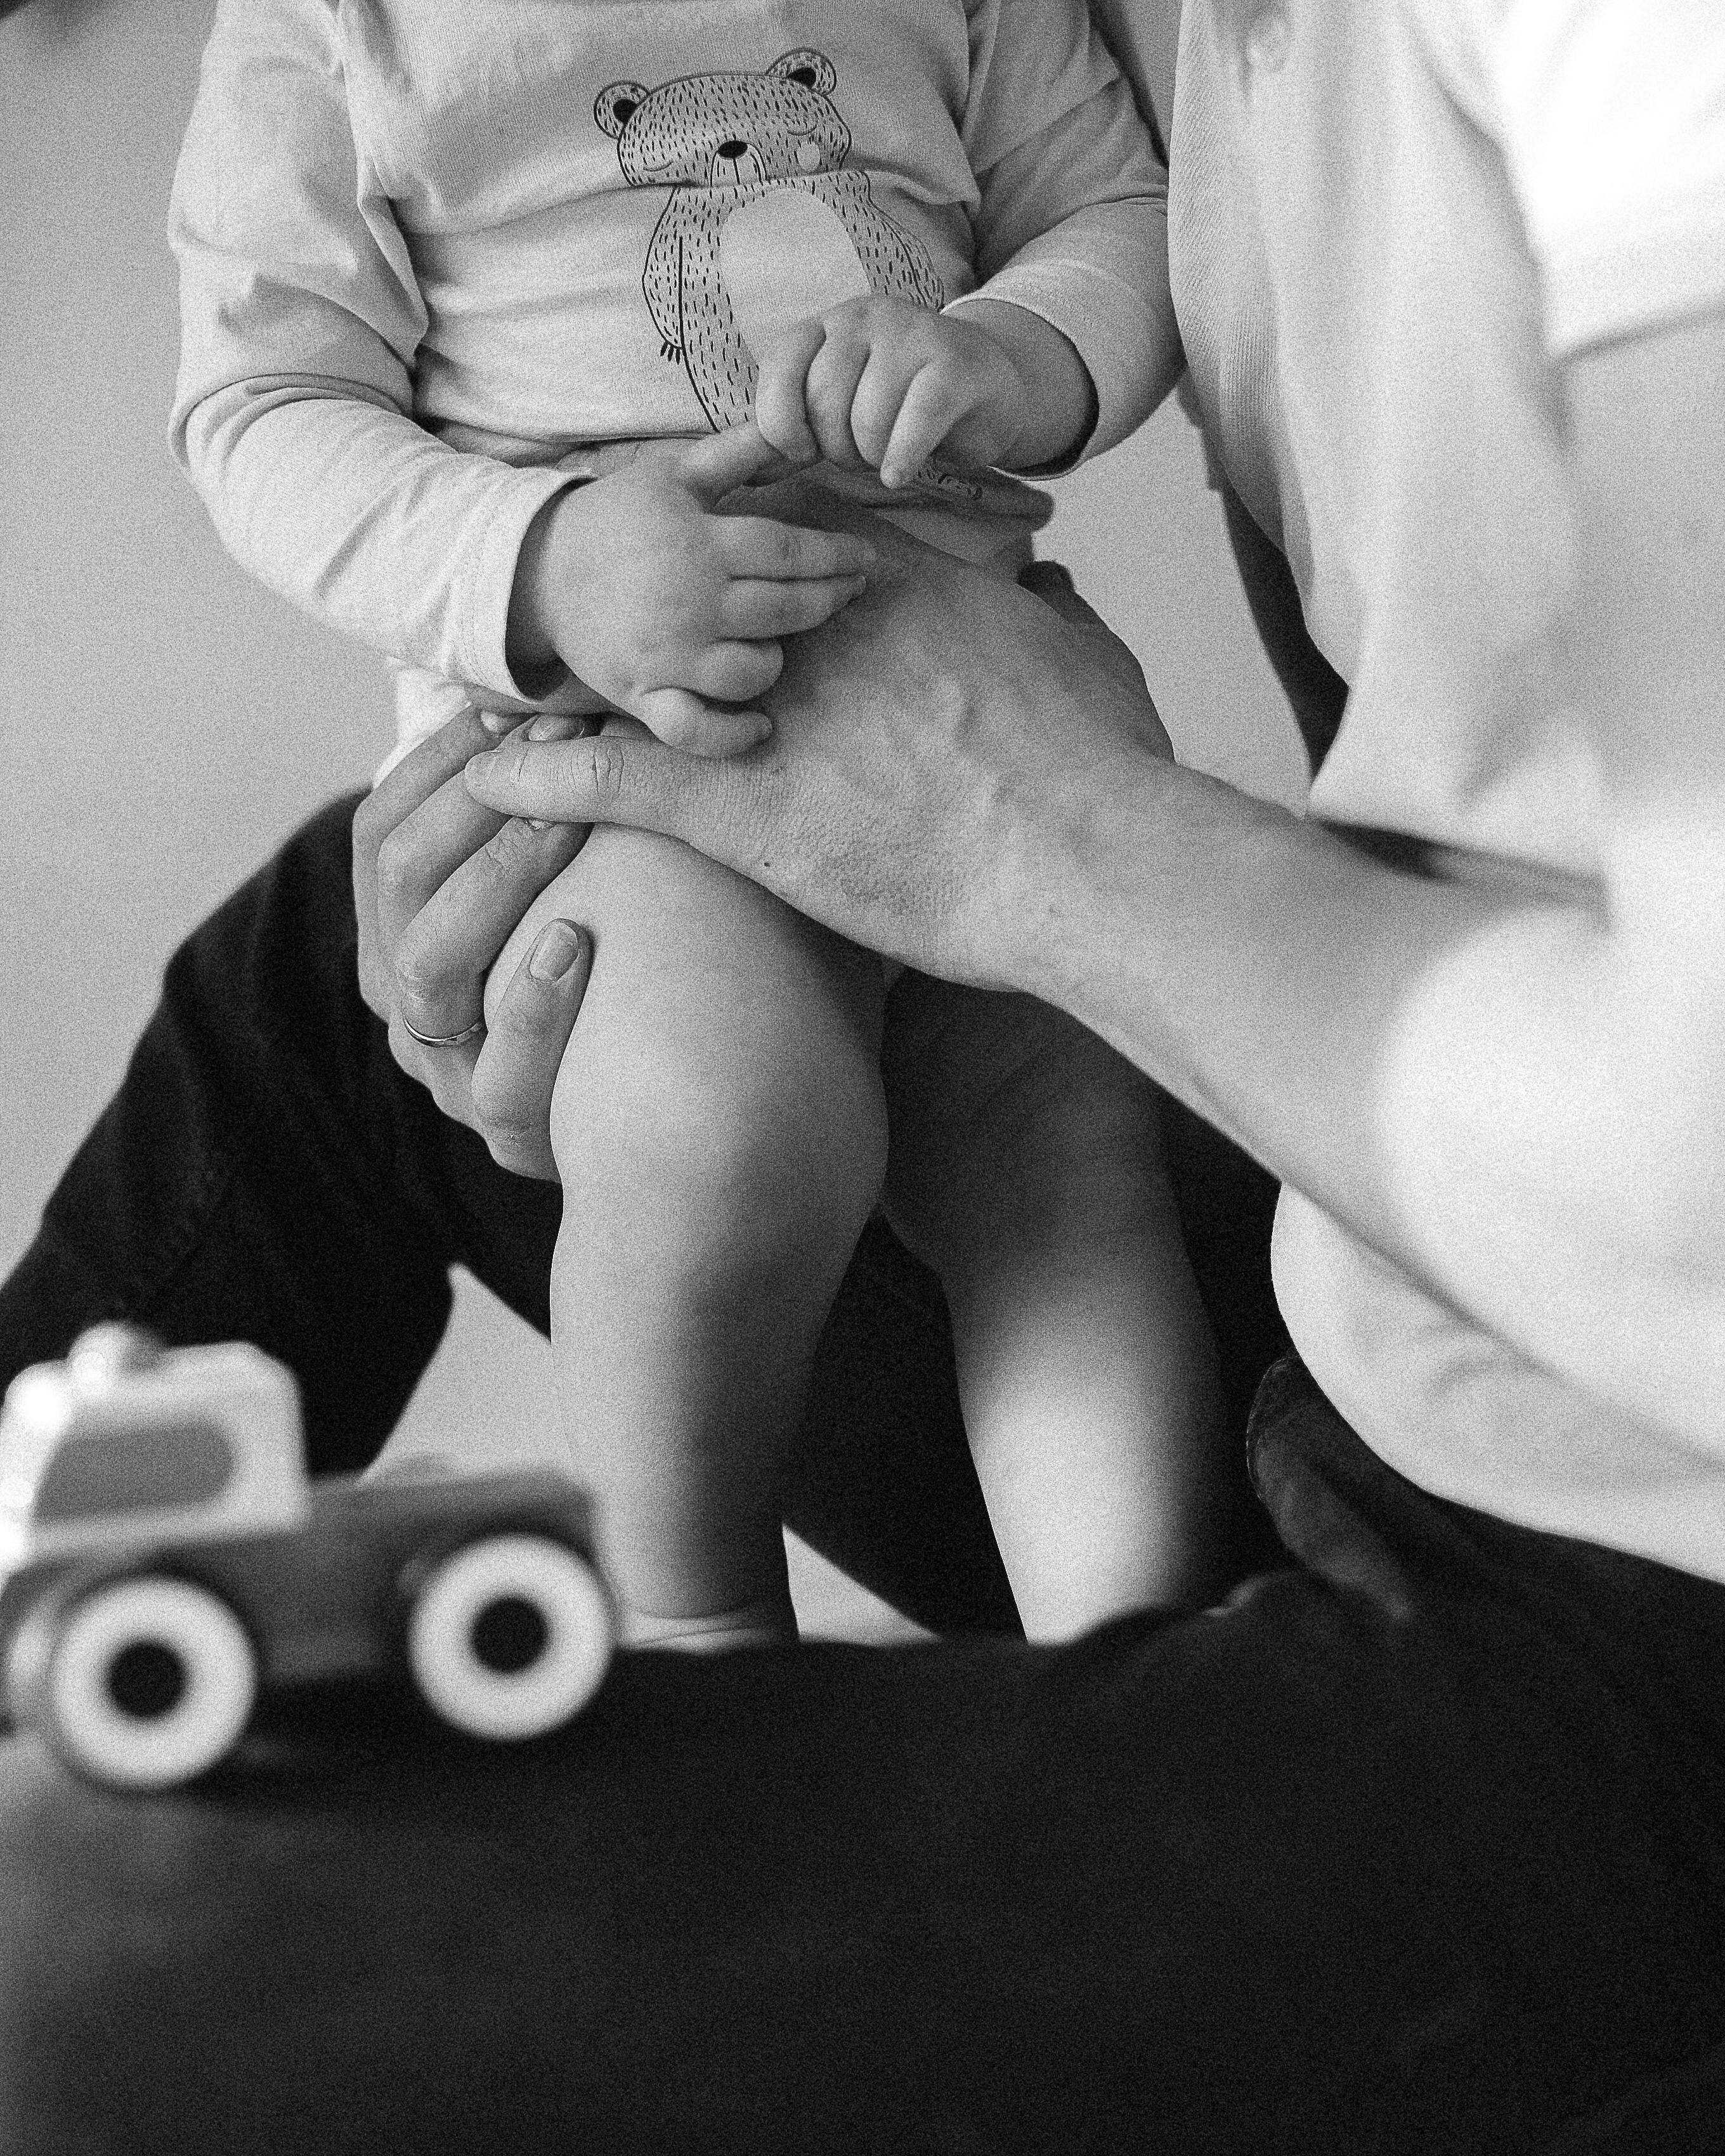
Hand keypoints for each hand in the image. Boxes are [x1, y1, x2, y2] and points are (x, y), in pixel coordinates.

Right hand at [352, 704, 595, 1177]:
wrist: (672, 1112)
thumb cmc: (621, 966)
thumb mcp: (564, 881)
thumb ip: (532, 810)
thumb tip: (533, 694)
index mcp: (398, 934)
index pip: (379, 830)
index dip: (438, 763)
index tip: (513, 707)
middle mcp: (407, 1005)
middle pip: (397, 882)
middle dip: (474, 801)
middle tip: (556, 742)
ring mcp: (452, 1076)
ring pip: (429, 969)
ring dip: (496, 878)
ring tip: (561, 820)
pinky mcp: (514, 1136)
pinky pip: (502, 1078)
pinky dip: (534, 1006)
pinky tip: (577, 942)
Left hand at [465, 529, 1172, 992]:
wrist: (1083, 853)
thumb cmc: (1099, 767)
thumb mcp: (1087, 659)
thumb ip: (1051, 612)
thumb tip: (1049, 583)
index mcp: (889, 593)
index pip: (783, 546)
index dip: (726, 557)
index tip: (688, 559)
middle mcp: (811, 638)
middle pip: (694, 605)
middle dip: (632, 615)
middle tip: (573, 621)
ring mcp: (769, 717)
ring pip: (638, 688)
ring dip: (566, 693)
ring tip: (493, 701)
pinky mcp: (744, 811)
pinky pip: (617, 784)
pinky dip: (545, 781)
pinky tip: (488, 780)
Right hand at [509, 427, 875, 758]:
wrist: (537, 569)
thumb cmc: (615, 518)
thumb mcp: (673, 473)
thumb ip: (738, 453)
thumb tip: (797, 432)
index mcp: (700, 543)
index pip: (790, 551)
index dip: (836, 556)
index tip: (865, 559)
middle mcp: (689, 603)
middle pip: (785, 609)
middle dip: (829, 600)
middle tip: (851, 592)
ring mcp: (667, 656)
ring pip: (752, 672)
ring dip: (775, 660)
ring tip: (776, 644)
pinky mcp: (643, 695)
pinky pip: (697, 729)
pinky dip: (732, 734)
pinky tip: (760, 725)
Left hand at [752, 295, 1093, 485]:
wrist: (987, 386)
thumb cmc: (902, 406)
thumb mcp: (842, 409)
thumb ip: (796, 431)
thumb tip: (747, 475)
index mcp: (827, 325)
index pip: (780, 366)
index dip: (782, 423)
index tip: (803, 450)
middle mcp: (865, 316)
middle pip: (824, 401)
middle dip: (836, 448)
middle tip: (859, 455)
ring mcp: (912, 334)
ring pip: (867, 419)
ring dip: (873, 457)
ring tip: (888, 455)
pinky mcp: (954, 365)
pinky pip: (913, 424)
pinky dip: (901, 460)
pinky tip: (900, 472)